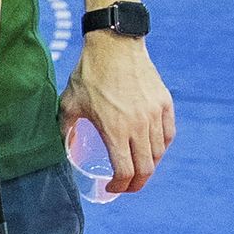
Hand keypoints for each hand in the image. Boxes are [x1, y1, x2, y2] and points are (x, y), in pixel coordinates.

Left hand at [60, 32, 173, 193]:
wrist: (114, 45)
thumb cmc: (89, 74)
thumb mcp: (69, 104)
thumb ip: (66, 129)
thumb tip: (65, 148)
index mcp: (115, 129)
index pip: (125, 171)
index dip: (120, 186)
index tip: (112, 188)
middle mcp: (139, 125)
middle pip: (146, 168)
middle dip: (136, 183)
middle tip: (127, 185)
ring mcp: (154, 114)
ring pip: (158, 152)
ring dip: (148, 165)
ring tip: (137, 167)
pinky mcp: (164, 103)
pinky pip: (168, 133)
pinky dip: (161, 146)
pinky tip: (152, 148)